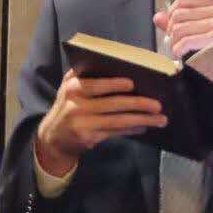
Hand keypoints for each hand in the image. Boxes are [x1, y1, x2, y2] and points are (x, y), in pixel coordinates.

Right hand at [36, 71, 167, 174]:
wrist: (52, 137)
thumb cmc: (69, 106)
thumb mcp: (71, 89)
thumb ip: (88, 78)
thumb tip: (126, 74)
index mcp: (73, 87)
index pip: (95, 85)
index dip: (114, 84)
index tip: (132, 83)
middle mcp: (75, 105)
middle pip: (112, 104)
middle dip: (138, 104)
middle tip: (158, 105)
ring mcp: (82, 123)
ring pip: (118, 121)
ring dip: (142, 120)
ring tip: (160, 119)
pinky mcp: (88, 138)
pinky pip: (115, 132)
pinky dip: (132, 129)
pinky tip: (144, 126)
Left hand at [152, 0, 212, 58]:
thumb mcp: (200, 29)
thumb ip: (178, 22)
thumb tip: (157, 16)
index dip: (171, 12)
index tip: (172, 26)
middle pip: (177, 14)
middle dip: (170, 30)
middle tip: (174, 42)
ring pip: (178, 29)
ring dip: (172, 42)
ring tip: (177, 50)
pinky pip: (184, 41)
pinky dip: (177, 50)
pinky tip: (179, 55)